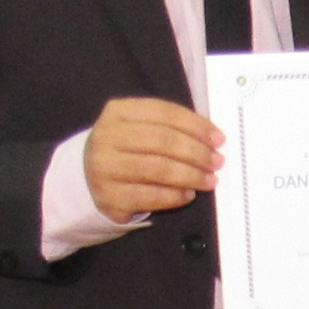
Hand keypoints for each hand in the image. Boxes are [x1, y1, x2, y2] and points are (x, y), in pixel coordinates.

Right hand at [81, 97, 224, 218]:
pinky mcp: (110, 197)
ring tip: (209, 180)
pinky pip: (150, 196)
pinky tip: (188, 194)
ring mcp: (105, 168)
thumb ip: (172, 127)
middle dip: (196, 152)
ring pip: (158, 169)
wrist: (90, 175)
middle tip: (216, 162)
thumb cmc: (128, 148)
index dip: (196, 126)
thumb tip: (211, 139)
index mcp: (119, 112)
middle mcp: (107, 137)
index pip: (164, 113)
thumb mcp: (142, 127)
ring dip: (191, 175)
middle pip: (162, 141)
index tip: (218, 139)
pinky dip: (175, 196)